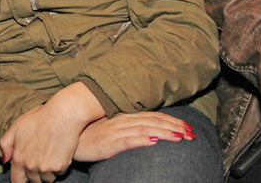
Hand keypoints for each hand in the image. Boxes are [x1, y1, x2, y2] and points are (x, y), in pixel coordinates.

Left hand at [0, 82, 103, 182]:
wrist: (63, 115)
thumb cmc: (39, 118)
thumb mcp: (16, 127)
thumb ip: (6, 145)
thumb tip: (5, 161)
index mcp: (18, 158)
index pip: (17, 181)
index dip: (20, 180)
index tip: (24, 177)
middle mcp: (31, 166)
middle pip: (33, 181)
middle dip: (35, 174)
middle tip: (40, 158)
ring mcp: (46, 168)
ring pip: (47, 179)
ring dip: (48, 172)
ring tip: (50, 154)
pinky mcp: (60, 167)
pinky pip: (59, 173)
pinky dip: (59, 167)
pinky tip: (60, 152)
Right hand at [74, 111, 194, 162]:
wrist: (68, 138)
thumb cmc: (89, 135)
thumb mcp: (111, 129)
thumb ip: (128, 128)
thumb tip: (148, 132)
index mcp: (124, 117)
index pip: (153, 116)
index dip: (171, 121)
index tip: (186, 127)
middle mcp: (123, 121)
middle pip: (154, 121)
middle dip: (175, 127)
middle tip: (191, 133)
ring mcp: (116, 131)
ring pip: (146, 129)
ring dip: (165, 132)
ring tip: (181, 137)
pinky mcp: (109, 142)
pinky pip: (129, 140)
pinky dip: (143, 139)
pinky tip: (155, 141)